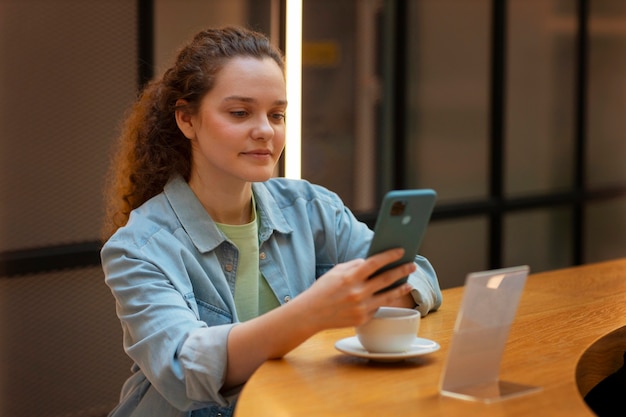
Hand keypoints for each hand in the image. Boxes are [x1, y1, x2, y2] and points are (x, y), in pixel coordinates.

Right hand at [291, 248, 415, 331]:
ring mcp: (361, 307)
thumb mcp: (336, 272)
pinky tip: (389, 296)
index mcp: (351, 277)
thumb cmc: (323, 290)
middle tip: (412, 265)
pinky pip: (377, 308)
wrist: (311, 313)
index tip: (401, 251)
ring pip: (387, 296)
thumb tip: (372, 262)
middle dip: (401, 270)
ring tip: (409, 283)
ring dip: (400, 288)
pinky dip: (382, 301)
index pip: (375, 262)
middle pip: (386, 279)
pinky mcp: (362, 319)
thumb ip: (354, 266)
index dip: (390, 256)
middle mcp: (358, 292)